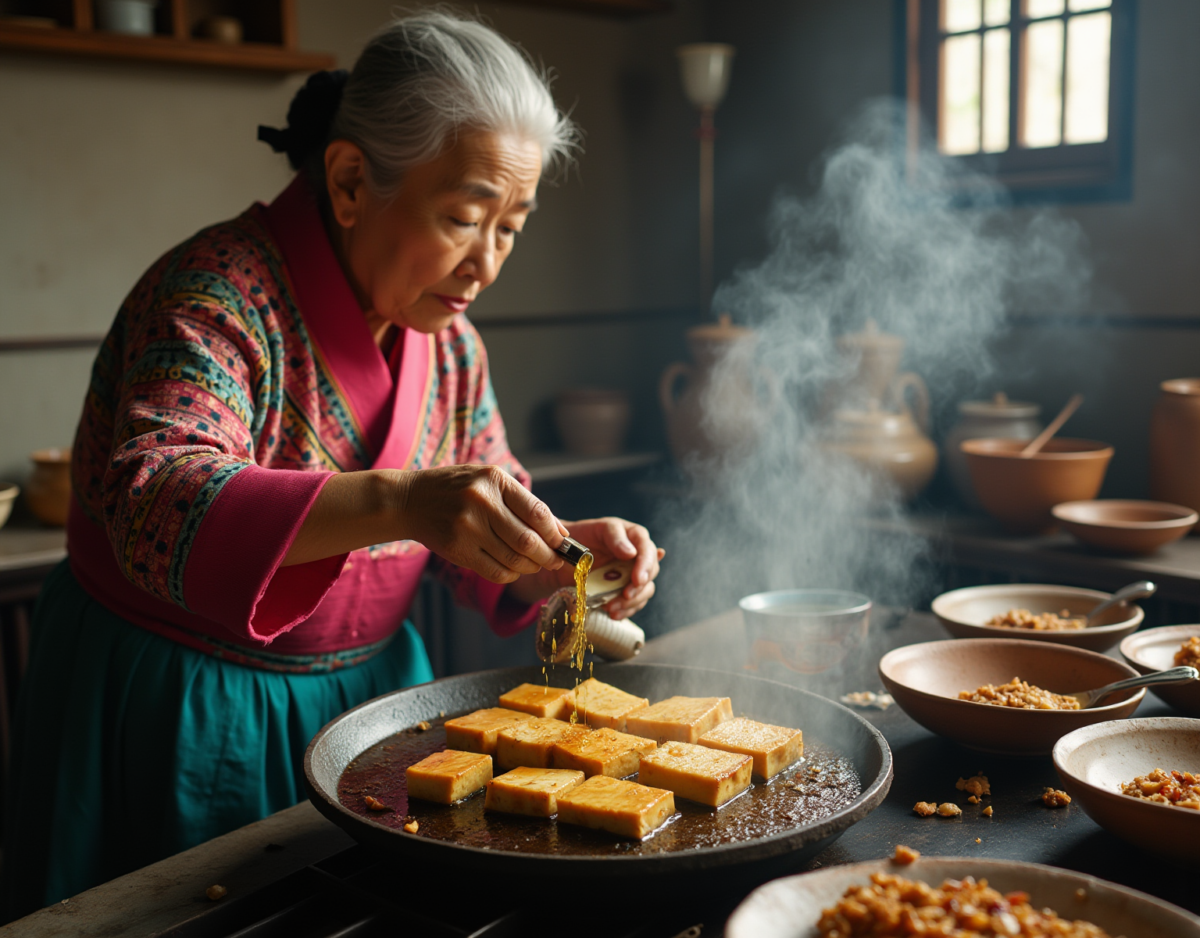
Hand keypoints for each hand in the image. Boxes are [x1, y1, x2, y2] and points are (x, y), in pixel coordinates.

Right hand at [400, 465, 567, 582]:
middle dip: (548, 556)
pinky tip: (512, 569)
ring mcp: (467, 528)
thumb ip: (523, 502)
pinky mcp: (457, 549)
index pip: (537, 513)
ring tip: (534, 564)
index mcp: (494, 480)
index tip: (562, 543)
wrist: (409, 500)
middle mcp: (481, 503)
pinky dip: (510, 575)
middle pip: (528, 541)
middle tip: (554, 561)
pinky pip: (495, 572)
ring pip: (513, 560)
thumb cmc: (457, 488)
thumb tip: (559, 532)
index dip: (555, 533)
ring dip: (530, 567)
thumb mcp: (489, 481)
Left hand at [552, 517, 663, 620]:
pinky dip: (625, 610)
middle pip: (651, 572)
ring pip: (645, 590)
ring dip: (632, 602)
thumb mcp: (595, 530)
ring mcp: (632, 574)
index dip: (646, 565)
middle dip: (640, 587)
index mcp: (633, 536)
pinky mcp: (623, 590)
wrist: (562, 555)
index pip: (648, 549)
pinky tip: (613, 613)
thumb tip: (631, 553)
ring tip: (612, 607)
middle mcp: (637, 555)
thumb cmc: (579, 537)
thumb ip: (614, 537)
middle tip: (626, 595)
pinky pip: (633, 603)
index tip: (638, 579)